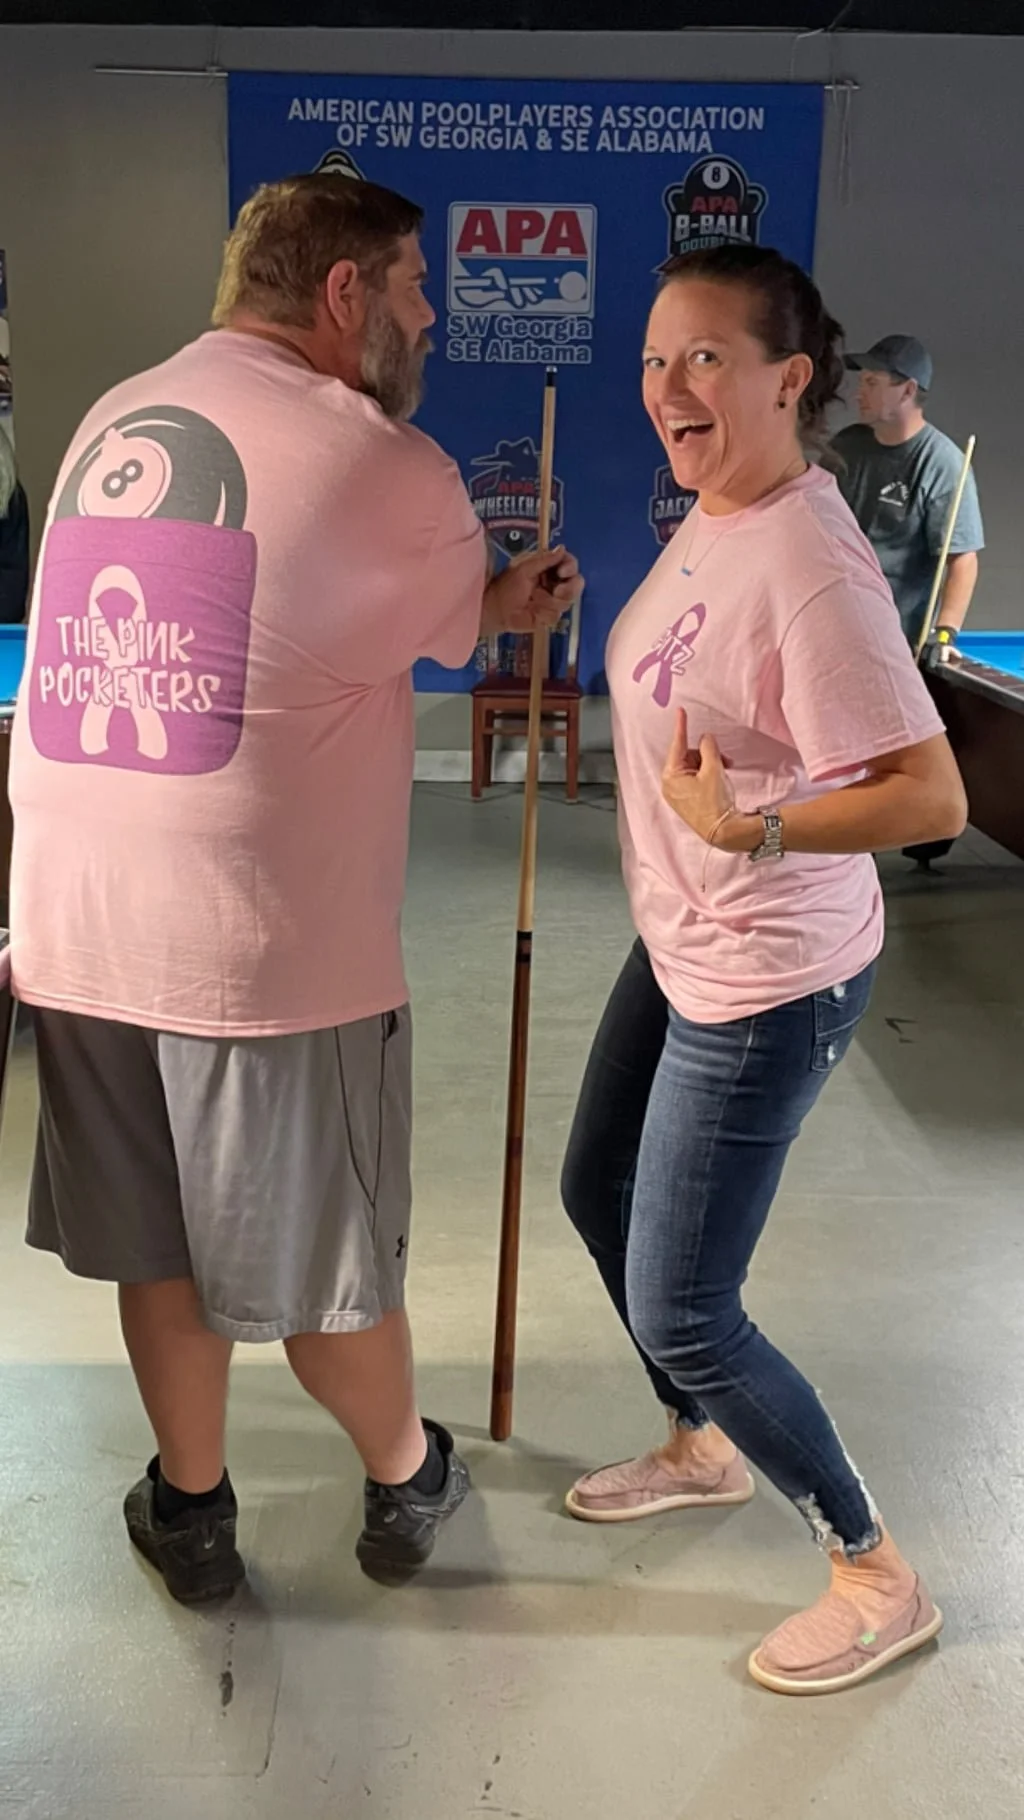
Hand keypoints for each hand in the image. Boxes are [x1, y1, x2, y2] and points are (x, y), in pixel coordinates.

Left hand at [480, 545, 583, 636]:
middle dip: (571, 588)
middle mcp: (554, 583)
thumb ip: (544, 559)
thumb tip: (562, 548)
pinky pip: (557, 615)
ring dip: (554, 601)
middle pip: (577, 583)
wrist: (495, 610)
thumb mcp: (524, 568)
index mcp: (549, 568)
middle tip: (558, 591)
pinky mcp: (549, 616)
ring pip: (569, 600)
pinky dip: (546, 612)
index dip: (571, 567)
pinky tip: (534, 611)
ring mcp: (553, 600)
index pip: (570, 564)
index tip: (562, 572)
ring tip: (537, 599)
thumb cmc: (505, 586)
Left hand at [661, 708, 747, 846]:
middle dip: (706, 754)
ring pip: (694, 767)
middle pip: (688, 756)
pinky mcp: (686, 800)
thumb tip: (706, 738)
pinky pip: (695, 779)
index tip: (681, 711)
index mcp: (671, 776)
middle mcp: (670, 785)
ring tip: (726, 769)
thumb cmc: (716, 802)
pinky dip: (708, 775)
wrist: (724, 831)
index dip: (682, 727)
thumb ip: (709, 748)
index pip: (677, 745)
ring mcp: (677, 794)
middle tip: (724, 758)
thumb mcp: (713, 769)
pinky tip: (720, 778)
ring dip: (710, 764)